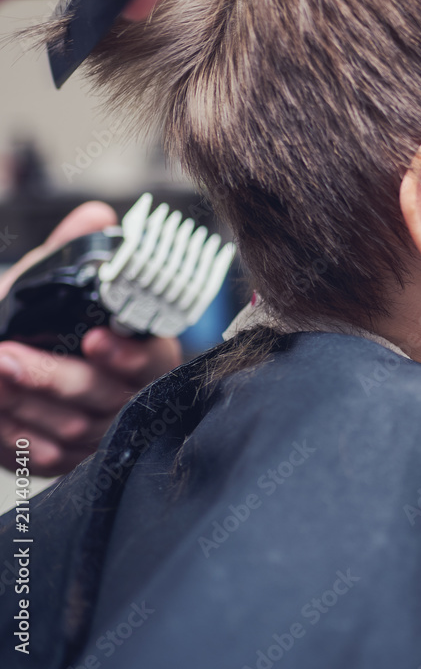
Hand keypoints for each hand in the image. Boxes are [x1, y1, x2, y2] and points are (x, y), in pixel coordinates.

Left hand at [0, 201, 181, 475]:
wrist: (15, 357)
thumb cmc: (46, 317)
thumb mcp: (57, 279)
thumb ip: (76, 248)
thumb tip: (96, 216)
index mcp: (147, 350)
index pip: (152, 359)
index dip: (126, 354)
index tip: (94, 338)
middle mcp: (131, 395)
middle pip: (102, 396)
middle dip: (51, 376)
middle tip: (7, 355)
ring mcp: (101, 430)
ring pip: (72, 429)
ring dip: (25, 403)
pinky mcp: (69, 458)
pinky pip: (48, 458)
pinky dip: (18, 436)